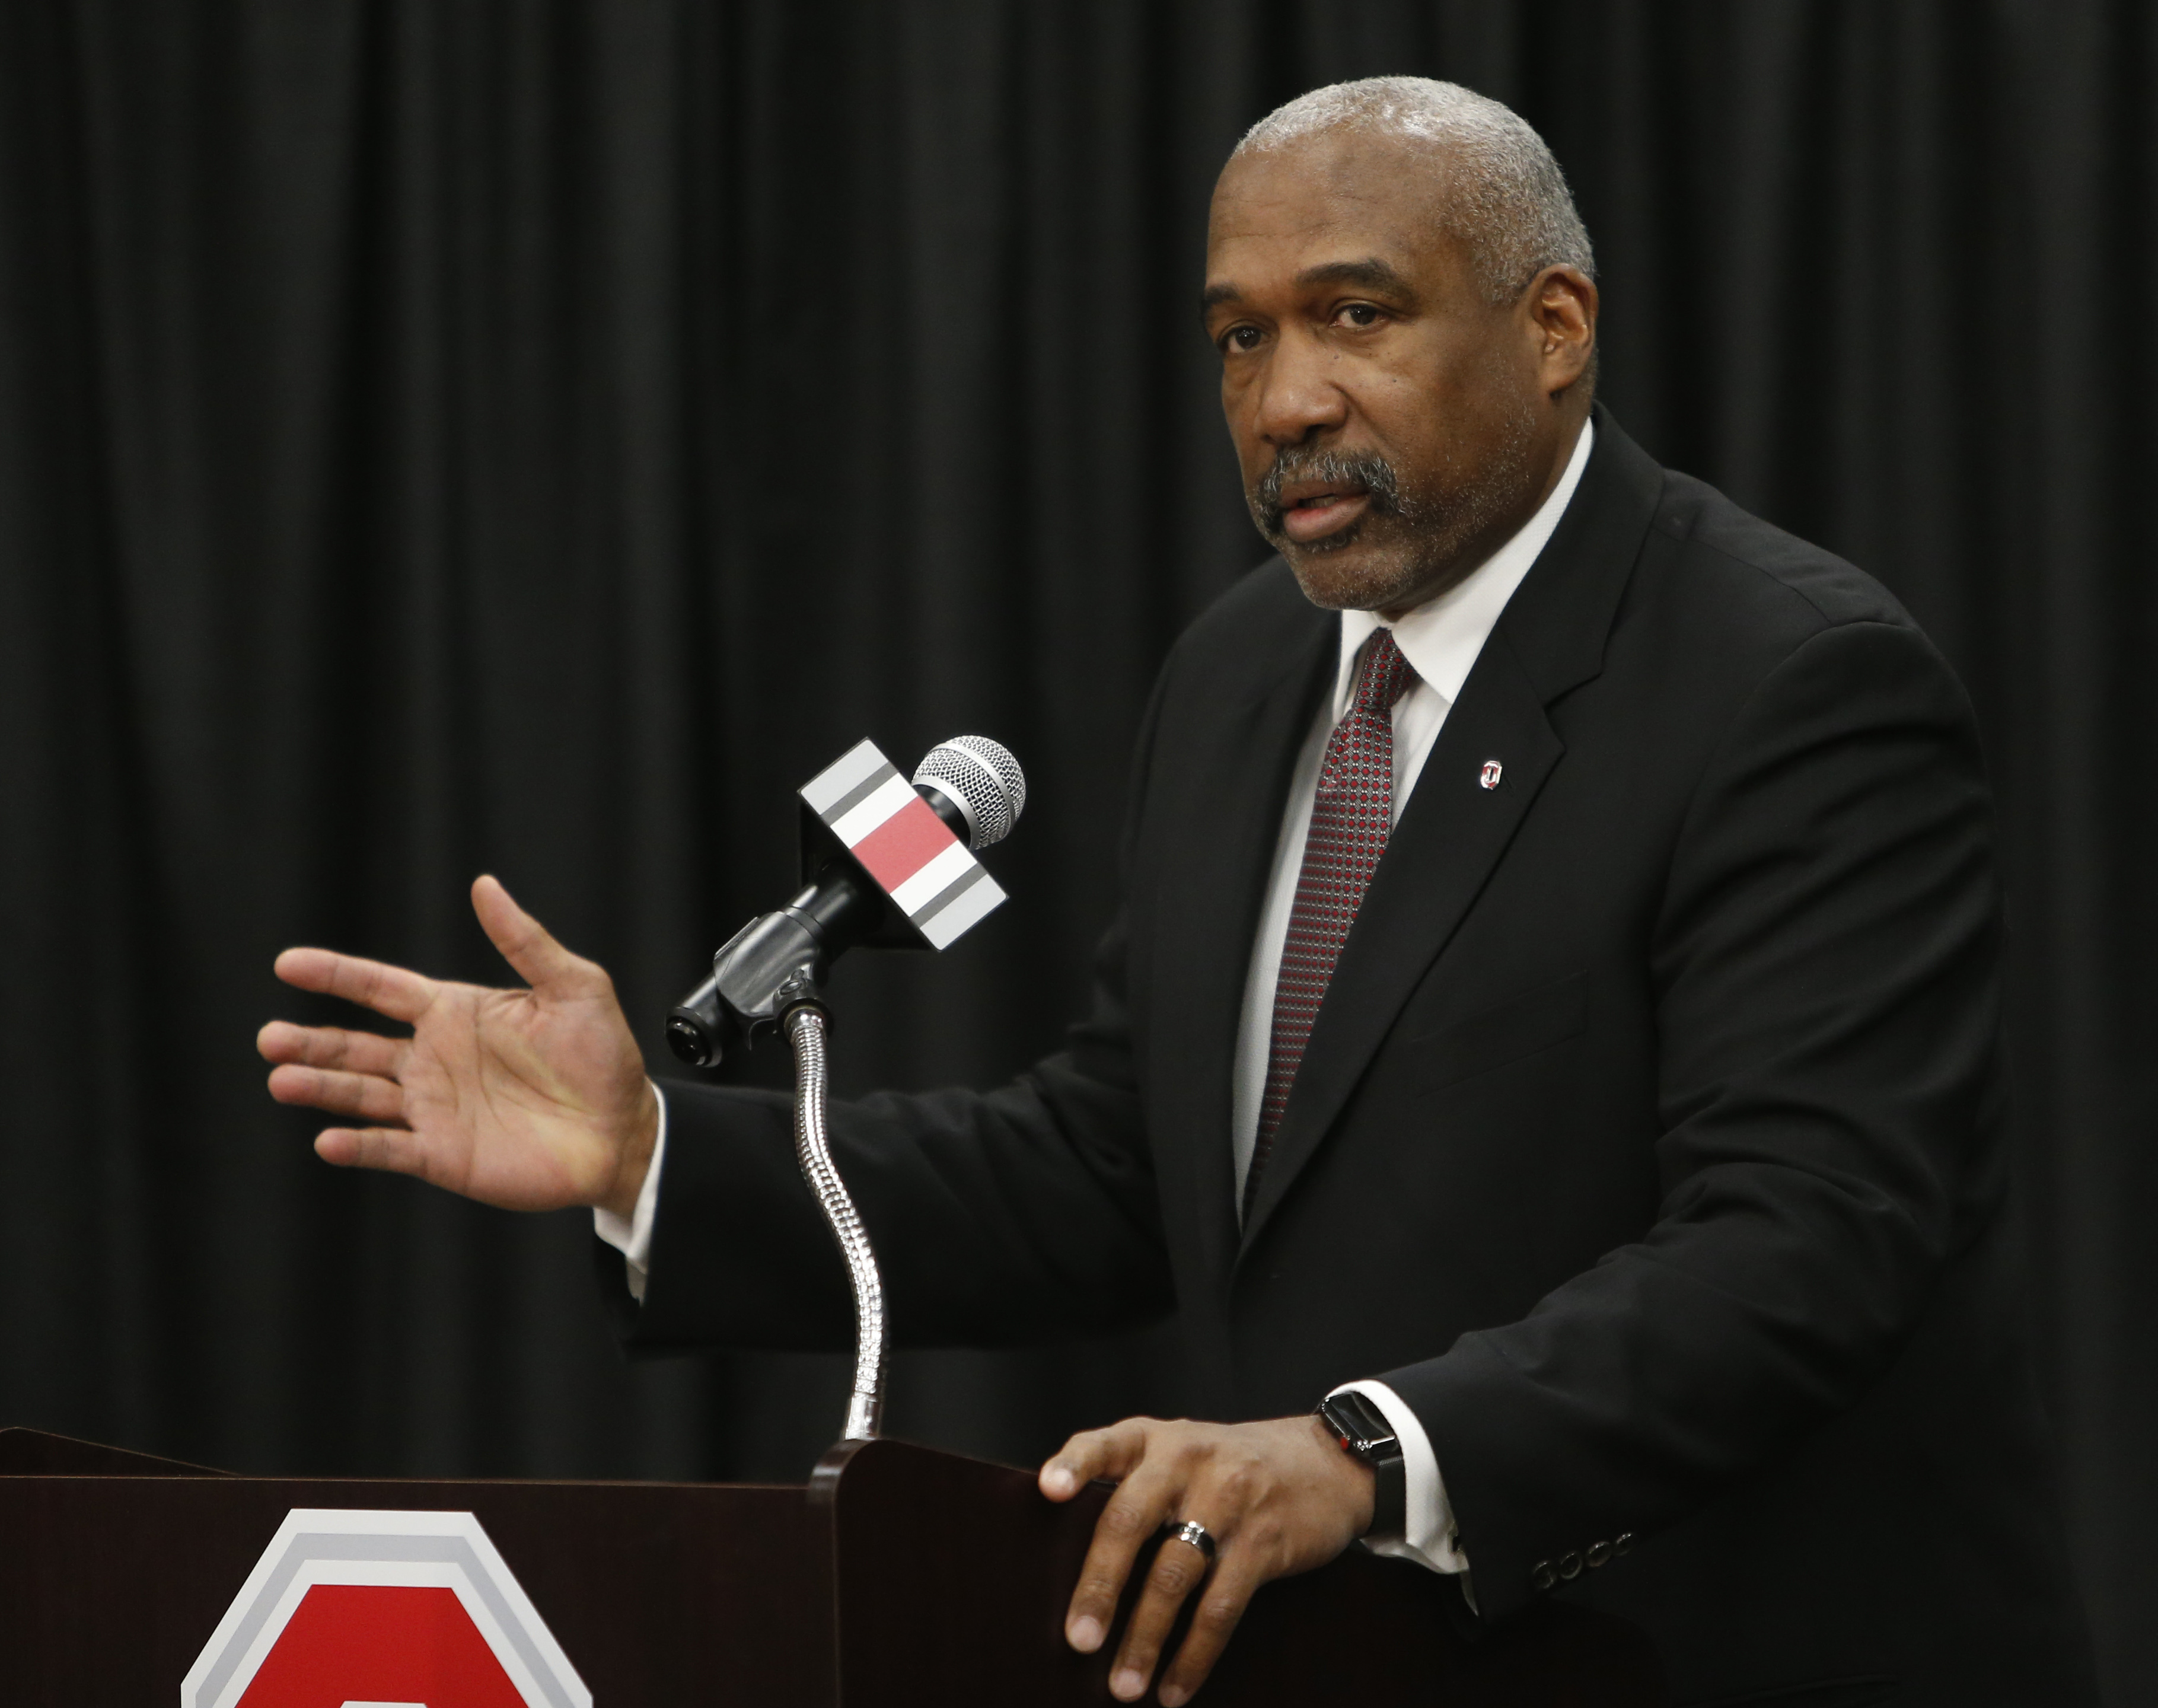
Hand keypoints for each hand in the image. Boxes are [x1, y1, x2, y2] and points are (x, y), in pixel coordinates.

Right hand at [258, 875, 658, 1217]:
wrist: (624, 1130)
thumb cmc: (604, 1056)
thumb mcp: (573, 987)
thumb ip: (524, 940)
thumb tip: (485, 885)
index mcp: (455, 1013)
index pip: (381, 988)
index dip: (335, 974)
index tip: (287, 963)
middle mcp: (433, 1059)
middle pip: (354, 1045)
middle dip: (310, 1039)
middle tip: (268, 1036)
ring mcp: (433, 1108)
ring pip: (359, 1095)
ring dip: (320, 1087)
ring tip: (282, 1079)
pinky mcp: (443, 1154)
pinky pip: (389, 1148)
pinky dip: (358, 1146)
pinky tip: (329, 1140)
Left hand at [1039, 1415, 1372, 1704]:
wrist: (1326, 1461)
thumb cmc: (1233, 1465)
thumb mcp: (1183, 1451)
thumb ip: (1135, 1485)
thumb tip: (1073, 1567)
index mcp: (1156, 1439)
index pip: (1105, 1443)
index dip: (1075, 1464)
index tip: (1047, 1491)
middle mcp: (1187, 1460)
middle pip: (1131, 1521)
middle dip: (1100, 1586)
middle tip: (1079, 1640)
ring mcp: (1228, 1499)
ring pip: (1175, 1575)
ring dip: (1145, 1637)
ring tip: (1123, 1685)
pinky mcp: (1264, 1541)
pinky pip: (1221, 1606)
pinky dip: (1193, 1654)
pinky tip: (1174, 1687)